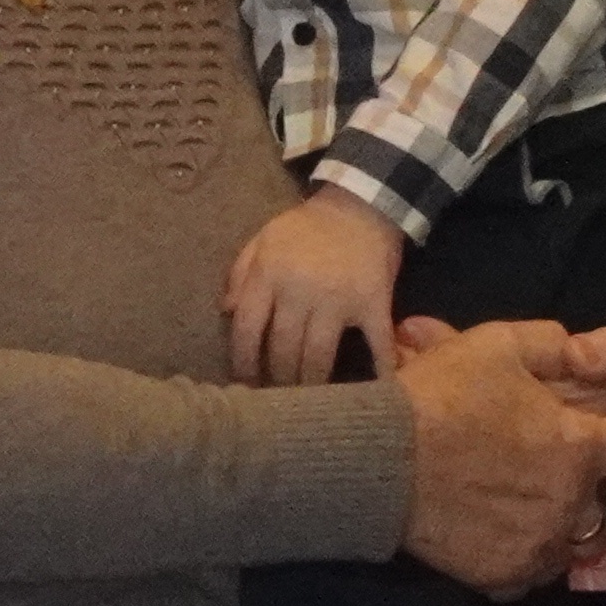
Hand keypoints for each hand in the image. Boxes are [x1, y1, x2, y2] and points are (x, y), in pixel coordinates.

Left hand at [225, 187, 405, 388]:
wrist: (362, 204)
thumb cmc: (308, 226)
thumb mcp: (264, 238)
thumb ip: (240, 273)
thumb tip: (226, 312)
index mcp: (269, 275)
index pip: (246, 329)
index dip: (243, 361)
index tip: (245, 383)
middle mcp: (299, 291)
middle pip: (282, 350)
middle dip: (278, 379)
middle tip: (279, 399)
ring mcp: (338, 299)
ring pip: (317, 355)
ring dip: (311, 383)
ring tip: (310, 400)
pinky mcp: (373, 303)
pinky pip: (376, 342)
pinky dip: (380, 368)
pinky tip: (378, 389)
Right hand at [388, 316, 605, 594]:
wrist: (378, 460)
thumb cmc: (443, 395)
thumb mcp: (500, 343)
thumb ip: (554, 346)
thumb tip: (584, 356)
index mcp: (581, 447)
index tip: (598, 441)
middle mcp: (571, 503)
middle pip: (602, 504)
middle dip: (582, 488)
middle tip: (544, 473)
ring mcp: (538, 544)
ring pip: (569, 545)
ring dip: (556, 528)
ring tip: (523, 511)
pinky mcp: (503, 574)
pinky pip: (530, 577)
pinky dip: (521, 560)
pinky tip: (498, 539)